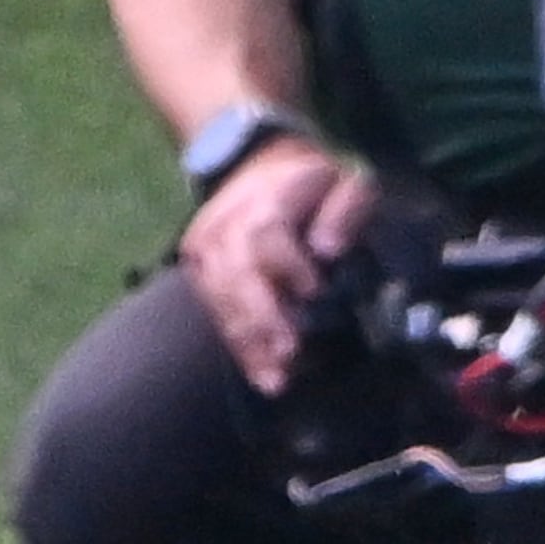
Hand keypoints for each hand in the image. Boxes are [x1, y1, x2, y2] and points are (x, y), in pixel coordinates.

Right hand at [178, 132, 372, 394]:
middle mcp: (227, 223)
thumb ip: (345, 210)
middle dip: (262, 317)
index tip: (314, 290)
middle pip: (237, 272)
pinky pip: (215, 311)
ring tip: (276, 379)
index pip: (266, 232)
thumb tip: (328, 249)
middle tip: (288, 353)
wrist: (258, 165)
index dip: (288, 263)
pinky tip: (261, 375)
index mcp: (266, 197)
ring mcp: (206, 247)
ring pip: (221, 298)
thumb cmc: (315, 186)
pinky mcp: (199, 269)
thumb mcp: (345, 182)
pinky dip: (239, 345)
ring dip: (249, 341)